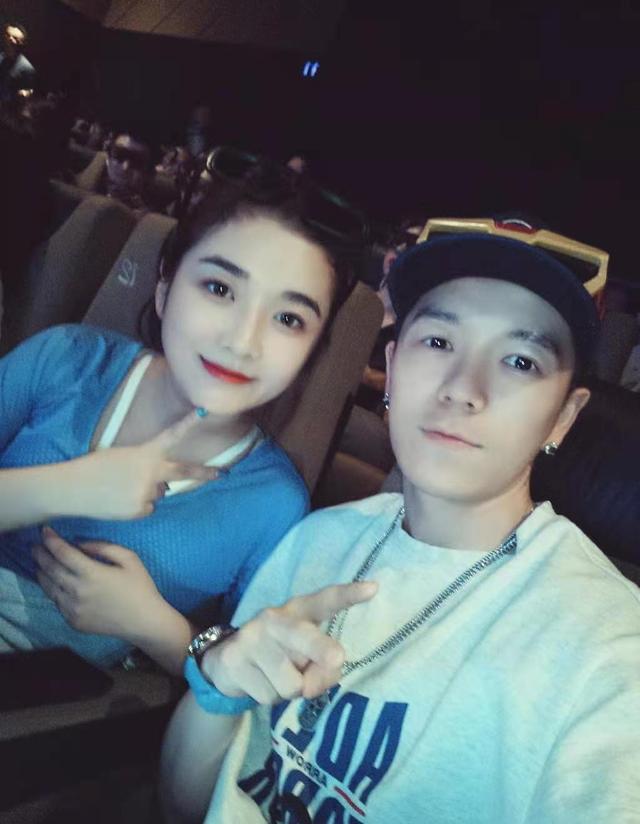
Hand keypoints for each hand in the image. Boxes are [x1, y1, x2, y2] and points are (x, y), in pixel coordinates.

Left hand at [34, 527, 164, 638]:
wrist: (144, 621)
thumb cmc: (140, 586)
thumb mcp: (128, 558)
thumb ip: (103, 547)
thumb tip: (80, 545)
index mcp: (91, 573)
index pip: (63, 553)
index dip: (51, 540)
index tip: (45, 531)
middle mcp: (77, 591)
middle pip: (51, 569)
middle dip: (41, 555)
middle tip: (35, 546)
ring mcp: (73, 609)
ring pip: (49, 588)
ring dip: (42, 573)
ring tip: (39, 564)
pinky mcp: (73, 621)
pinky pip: (57, 602)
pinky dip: (52, 590)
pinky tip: (54, 584)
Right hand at [68, 409, 218, 520]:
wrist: (73, 488)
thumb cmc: (95, 468)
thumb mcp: (123, 456)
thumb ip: (146, 465)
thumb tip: (163, 483)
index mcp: (145, 454)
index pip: (171, 435)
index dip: (189, 423)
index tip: (205, 411)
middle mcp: (151, 474)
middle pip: (184, 472)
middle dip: (205, 473)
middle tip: (222, 474)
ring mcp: (147, 494)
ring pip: (158, 493)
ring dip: (147, 491)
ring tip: (121, 488)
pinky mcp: (140, 511)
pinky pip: (147, 508)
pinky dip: (137, 505)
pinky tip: (119, 501)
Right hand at [202, 581, 377, 704]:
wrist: (226, 662)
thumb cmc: (279, 656)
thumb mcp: (303, 658)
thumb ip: (319, 668)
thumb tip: (310, 686)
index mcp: (298, 611)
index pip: (325, 600)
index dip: (348, 595)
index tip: (374, 589)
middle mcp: (274, 618)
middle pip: (304, 637)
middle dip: (321, 649)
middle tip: (338, 660)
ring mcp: (252, 637)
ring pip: (290, 682)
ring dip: (289, 690)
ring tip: (277, 677)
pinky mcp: (234, 659)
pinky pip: (268, 695)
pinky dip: (269, 698)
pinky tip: (259, 682)